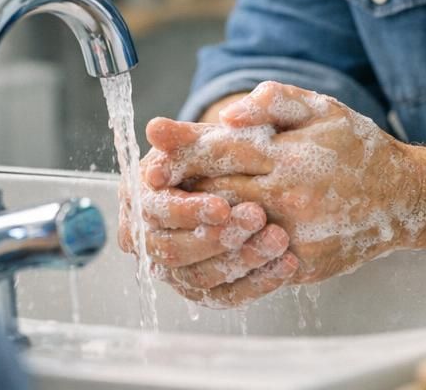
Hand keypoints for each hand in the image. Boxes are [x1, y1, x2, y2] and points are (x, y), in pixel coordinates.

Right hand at [119, 138, 298, 307]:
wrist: (245, 176)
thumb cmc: (221, 151)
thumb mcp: (208, 138)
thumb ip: (184, 135)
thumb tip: (155, 128)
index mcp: (140, 196)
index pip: (155, 212)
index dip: (188, 211)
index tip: (222, 206)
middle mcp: (148, 238)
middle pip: (174, 251)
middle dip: (218, 237)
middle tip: (258, 218)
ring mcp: (173, 269)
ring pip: (200, 278)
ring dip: (243, 260)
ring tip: (279, 240)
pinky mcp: (202, 290)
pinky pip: (225, 297)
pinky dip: (257, 283)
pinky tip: (285, 265)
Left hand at [143, 82, 425, 289]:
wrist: (404, 198)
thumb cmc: (357, 146)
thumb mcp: (323, 108)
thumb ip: (276, 101)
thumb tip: (230, 114)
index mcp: (292, 155)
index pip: (225, 149)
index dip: (185, 144)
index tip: (153, 136)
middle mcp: (291, 198)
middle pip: (217, 192)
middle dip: (179, 183)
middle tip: (147, 176)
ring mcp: (295, 237)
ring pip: (228, 234)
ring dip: (194, 222)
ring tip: (166, 209)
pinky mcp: (300, 267)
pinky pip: (250, 266)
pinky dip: (222, 255)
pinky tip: (200, 244)